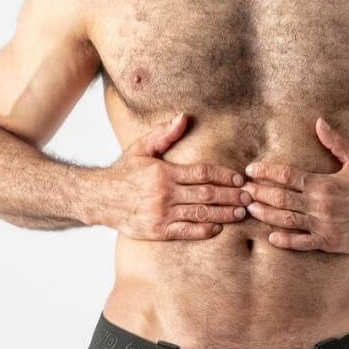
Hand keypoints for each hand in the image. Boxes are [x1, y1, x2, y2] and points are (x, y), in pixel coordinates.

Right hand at [92, 113, 248, 239]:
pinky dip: (204, 230)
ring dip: (224, 213)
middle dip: (231, 195)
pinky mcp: (158, 230)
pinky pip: (186, 231)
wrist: (99, 199)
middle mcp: (165, 193)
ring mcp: (162, 213)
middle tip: (249, 196)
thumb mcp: (140, 148)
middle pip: (207, 194)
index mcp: (164, 172)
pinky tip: (218, 228)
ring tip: (241, 212)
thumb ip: (163, 134)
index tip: (239, 177)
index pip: (202, 173)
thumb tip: (183, 117)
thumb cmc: (123, 172)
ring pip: (201, 214)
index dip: (224, 175)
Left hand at [242, 117, 348, 251]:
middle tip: (241, 190)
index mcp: (324, 183)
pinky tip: (270, 237)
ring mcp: (324, 225)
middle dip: (258, 192)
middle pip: (281, 198)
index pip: (287, 175)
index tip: (250, 170)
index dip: (266, 172)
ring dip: (265, 214)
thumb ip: (335, 142)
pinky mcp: (330, 242)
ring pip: (287, 220)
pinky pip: (302, 243)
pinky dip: (285, 241)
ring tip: (249, 208)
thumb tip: (319, 121)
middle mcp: (321, 204)